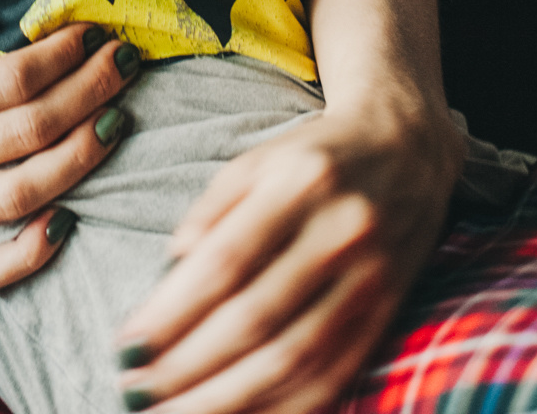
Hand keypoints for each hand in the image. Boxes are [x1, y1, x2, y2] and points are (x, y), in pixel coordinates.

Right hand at [0, 0, 140, 294]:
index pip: (6, 82)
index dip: (61, 56)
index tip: (91, 32)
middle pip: (28, 135)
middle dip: (89, 96)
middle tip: (123, 66)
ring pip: (21, 198)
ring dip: (80, 160)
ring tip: (114, 123)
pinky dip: (31, 255)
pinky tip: (65, 219)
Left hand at [114, 92, 460, 412]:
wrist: (409, 147)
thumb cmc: (312, 158)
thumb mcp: (255, 161)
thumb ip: (209, 213)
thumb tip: (168, 276)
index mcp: (298, 184)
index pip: (225, 262)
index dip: (172, 312)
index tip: (128, 345)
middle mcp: (340, 231)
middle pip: (257, 319)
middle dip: (190, 365)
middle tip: (139, 389)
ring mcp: (372, 276)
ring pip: (295, 357)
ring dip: (229, 398)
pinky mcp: (389, 310)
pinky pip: (336, 373)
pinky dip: (286, 407)